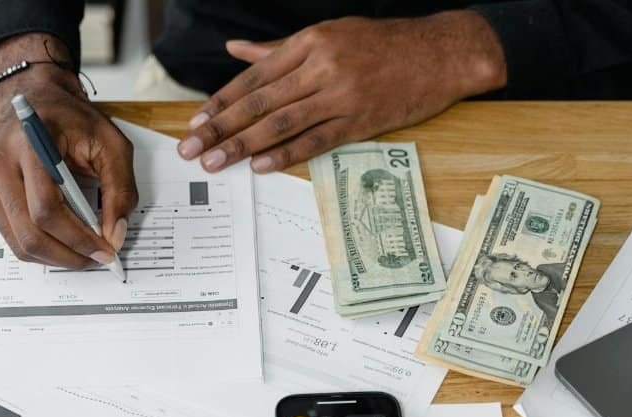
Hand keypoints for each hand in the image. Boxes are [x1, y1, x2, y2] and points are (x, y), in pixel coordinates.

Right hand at [0, 34, 136, 267]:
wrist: (35, 98)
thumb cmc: (72, 119)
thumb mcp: (111, 145)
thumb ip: (120, 190)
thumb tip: (114, 235)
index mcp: (29, 143)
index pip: (46, 209)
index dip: (78, 238)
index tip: (105, 249)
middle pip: (29, 232)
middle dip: (68, 254)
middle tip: (96, 258)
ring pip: (18, 241)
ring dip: (54, 256)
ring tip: (81, 253)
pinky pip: (11, 234)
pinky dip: (40, 246)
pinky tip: (61, 241)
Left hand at [177, 11, 506, 173]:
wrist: (440, 53)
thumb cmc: (383, 43)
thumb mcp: (329, 34)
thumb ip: (279, 49)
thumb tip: (236, 49)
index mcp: (310, 42)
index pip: (254, 76)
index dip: (222, 101)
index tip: (196, 121)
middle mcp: (322, 66)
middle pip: (260, 101)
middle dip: (221, 127)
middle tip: (191, 148)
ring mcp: (342, 95)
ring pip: (282, 122)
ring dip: (243, 145)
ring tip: (216, 162)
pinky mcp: (362, 121)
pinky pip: (317, 140)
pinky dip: (287, 154)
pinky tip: (261, 166)